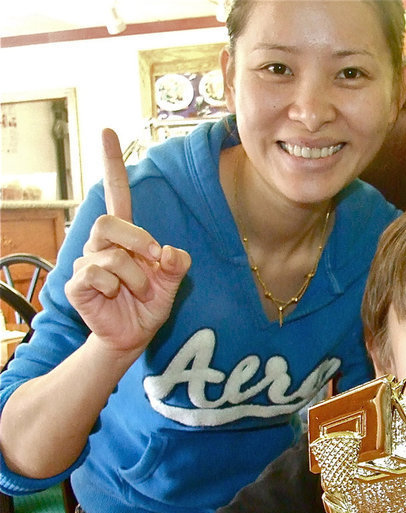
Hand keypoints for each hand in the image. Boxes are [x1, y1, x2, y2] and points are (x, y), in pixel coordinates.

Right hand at [65, 128, 190, 356]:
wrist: (133, 337)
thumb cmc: (149, 305)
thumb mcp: (172, 284)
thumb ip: (177, 266)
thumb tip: (170, 252)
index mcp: (125, 238)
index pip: (117, 195)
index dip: (113, 165)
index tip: (109, 132)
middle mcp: (102, 244)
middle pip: (110, 222)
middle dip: (139, 240)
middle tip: (155, 260)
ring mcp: (86, 263)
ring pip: (112, 255)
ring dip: (137, 278)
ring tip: (140, 293)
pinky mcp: (77, 284)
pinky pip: (96, 274)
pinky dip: (115, 287)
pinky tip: (117, 297)